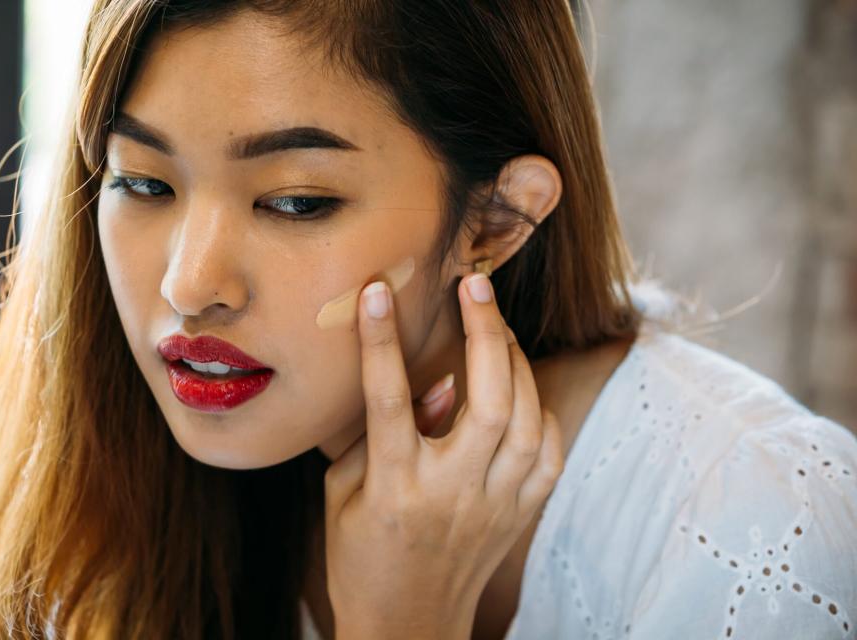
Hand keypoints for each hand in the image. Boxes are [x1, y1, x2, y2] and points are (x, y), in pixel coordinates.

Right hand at [323, 272, 563, 639]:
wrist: (408, 627)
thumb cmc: (361, 556)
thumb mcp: (343, 493)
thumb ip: (379, 435)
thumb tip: (437, 383)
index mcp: (394, 487)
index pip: (389, 399)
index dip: (380, 340)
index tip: (377, 290)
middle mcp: (451, 492)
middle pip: (488, 401)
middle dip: (486, 331)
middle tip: (476, 285)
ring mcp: (494, 505)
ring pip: (530, 420)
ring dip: (518, 362)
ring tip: (497, 326)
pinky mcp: (520, 516)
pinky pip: (549, 451)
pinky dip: (541, 410)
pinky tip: (522, 387)